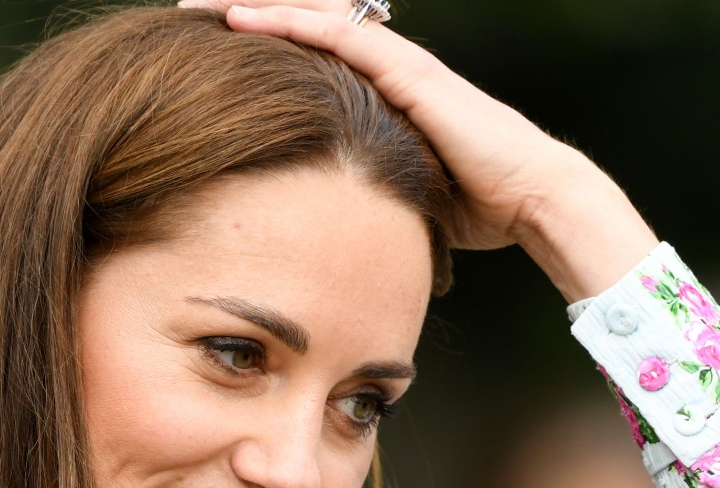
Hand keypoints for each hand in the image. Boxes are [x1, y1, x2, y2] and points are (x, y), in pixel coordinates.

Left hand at [177, 0, 657, 300]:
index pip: (307, 54)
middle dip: (243, 10)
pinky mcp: (407, 71)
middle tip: (186, 8)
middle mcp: (382, 67)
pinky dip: (287, 23)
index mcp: (376, 94)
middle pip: (301, 23)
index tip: (204, 51)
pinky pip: (336, 35)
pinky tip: (242, 16)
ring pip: (311, 16)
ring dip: (253, 4)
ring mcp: (395, 64)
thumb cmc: (472, 209)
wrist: (533, 200)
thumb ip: (357, 194)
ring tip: (198, 0)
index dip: (258, 45)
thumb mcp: (395, 196)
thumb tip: (320, 232)